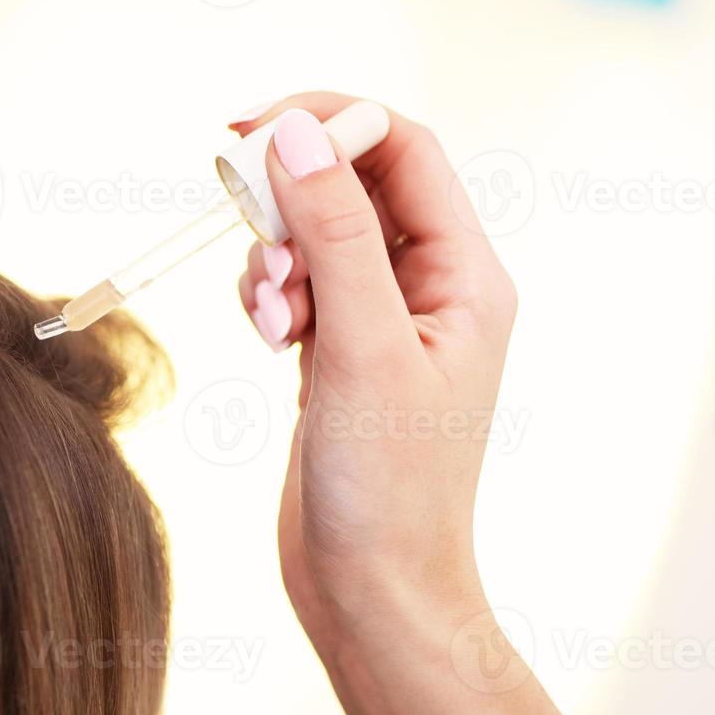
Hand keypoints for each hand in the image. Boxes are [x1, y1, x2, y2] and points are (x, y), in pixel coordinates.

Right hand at [232, 93, 516, 651]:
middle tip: (250, 232)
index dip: (329, 122)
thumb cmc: (388, 488)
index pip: (401, 149)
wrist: (372, 592)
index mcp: (466, 275)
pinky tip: (270, 341)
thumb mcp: (361, 347)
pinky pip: (297, 287)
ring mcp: (382, 323)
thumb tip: (297, 135)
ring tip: (272, 322)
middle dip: (290, 200)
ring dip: (273, 258)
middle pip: (352, 186)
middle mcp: (430, 289)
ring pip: (314, 237)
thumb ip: (334, 234)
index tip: (249, 129)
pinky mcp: (339, 355)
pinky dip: (268, 297)